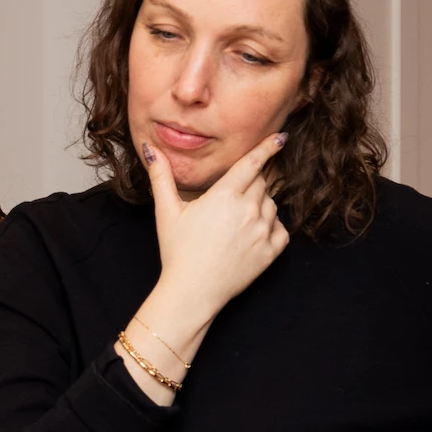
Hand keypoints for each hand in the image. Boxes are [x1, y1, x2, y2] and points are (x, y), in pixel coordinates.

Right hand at [139, 132, 288, 338]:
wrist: (191, 292)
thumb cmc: (177, 252)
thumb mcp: (166, 211)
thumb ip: (161, 176)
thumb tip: (151, 149)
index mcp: (224, 196)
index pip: (252, 163)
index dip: (267, 148)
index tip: (280, 138)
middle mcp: (248, 210)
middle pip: (261, 183)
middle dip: (250, 184)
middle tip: (230, 199)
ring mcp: (261, 232)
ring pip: (272, 205)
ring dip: (260, 205)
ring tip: (237, 220)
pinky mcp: (269, 253)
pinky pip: (281, 230)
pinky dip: (272, 228)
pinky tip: (253, 234)